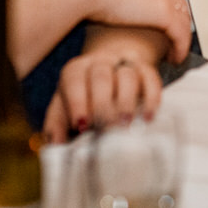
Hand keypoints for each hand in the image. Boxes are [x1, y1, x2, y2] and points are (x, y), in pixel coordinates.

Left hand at [42, 33, 164, 141]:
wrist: (109, 73)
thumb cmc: (83, 99)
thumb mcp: (63, 108)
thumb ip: (56, 125)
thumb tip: (56, 144)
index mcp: (75, 70)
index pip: (74, 80)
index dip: (77, 102)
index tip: (81, 125)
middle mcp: (100, 62)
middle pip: (101, 76)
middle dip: (102, 104)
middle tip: (104, 128)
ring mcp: (125, 63)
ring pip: (127, 75)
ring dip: (126, 101)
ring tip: (125, 124)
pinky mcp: (146, 70)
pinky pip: (151, 78)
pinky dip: (151, 97)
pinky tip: (148, 117)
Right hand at [85, 0, 191, 64]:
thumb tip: (114, 4)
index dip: (172, 11)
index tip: (168, 26)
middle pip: (181, 7)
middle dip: (181, 26)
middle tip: (176, 43)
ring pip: (184, 22)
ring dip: (182, 39)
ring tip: (176, 54)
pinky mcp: (165, 14)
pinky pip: (181, 35)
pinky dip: (180, 48)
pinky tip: (174, 58)